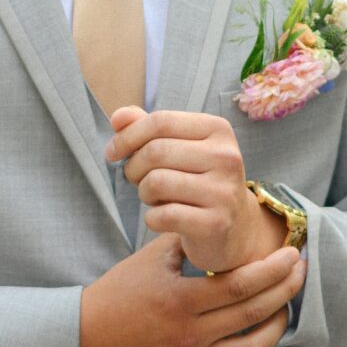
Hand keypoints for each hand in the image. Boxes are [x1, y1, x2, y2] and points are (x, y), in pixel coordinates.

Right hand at [79, 233, 306, 346]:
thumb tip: (218, 220)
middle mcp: (191, 334)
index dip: (272, 269)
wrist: (90, 337)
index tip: (290, 255)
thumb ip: (186, 240)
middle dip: (284, 289)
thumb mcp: (150, 259)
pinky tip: (261, 338)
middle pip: (253, 312)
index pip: (240, 284)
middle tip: (300, 270)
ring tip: (285, 305)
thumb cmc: (119, 292)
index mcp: (181, 300)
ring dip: (277, 326)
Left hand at [106, 106, 285, 275]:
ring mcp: (223, 192)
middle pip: (155, 151)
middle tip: (138, 180)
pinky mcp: (215, 224)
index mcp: (218, 130)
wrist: (234, 229)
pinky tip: (163, 218)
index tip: (113, 152)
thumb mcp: (179, 148)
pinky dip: (152, 218)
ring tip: (155, 198)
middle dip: (134, 168)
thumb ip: (147, 127)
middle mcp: (227, 157)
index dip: (128, 136)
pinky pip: (162, 215)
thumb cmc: (197, 181)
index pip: (160, 121)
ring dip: (144, 193)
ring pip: (156, 182)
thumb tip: (117, 118)